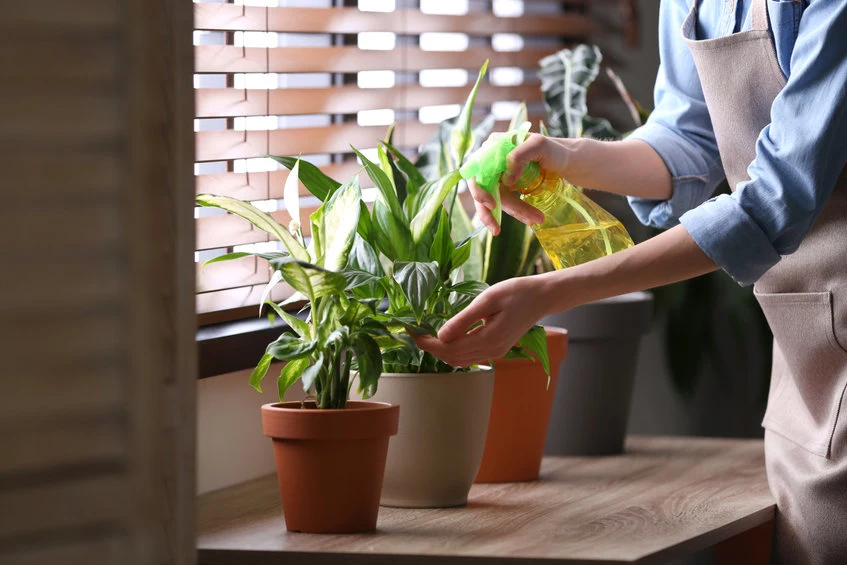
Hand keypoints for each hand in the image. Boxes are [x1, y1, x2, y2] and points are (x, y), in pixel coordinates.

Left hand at [413, 277, 551, 366]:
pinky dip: (453, 350)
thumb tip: (440, 336)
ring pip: (460, 360)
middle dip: (430, 348)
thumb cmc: (516, 292)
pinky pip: (469, 356)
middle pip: (452, 358)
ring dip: (440, 351)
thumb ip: (464, 319)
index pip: (449, 348)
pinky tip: (445, 338)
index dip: (427, 343)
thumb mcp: (487, 300)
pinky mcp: (497, 349)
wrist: (542, 296)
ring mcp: (495, 352)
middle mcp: (492, 351)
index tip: (411, 330)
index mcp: (489, 339)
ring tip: (424, 335)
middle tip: (413, 331)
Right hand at [469, 133, 572, 234]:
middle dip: (491, 211)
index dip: (479, 190)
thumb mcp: (538, 145)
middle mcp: (492, 162)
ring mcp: (500, 177)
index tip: (491, 204)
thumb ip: (519, 156)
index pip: (477, 170)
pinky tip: (530, 219)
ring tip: (535, 220)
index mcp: (494, 147)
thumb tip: (505, 180)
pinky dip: (518, 213)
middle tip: (497, 229)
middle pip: (484, 189)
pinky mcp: (508, 189)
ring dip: (514, 213)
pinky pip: (507, 204)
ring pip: (497, 200)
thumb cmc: (553, 149)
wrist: (568, 161)